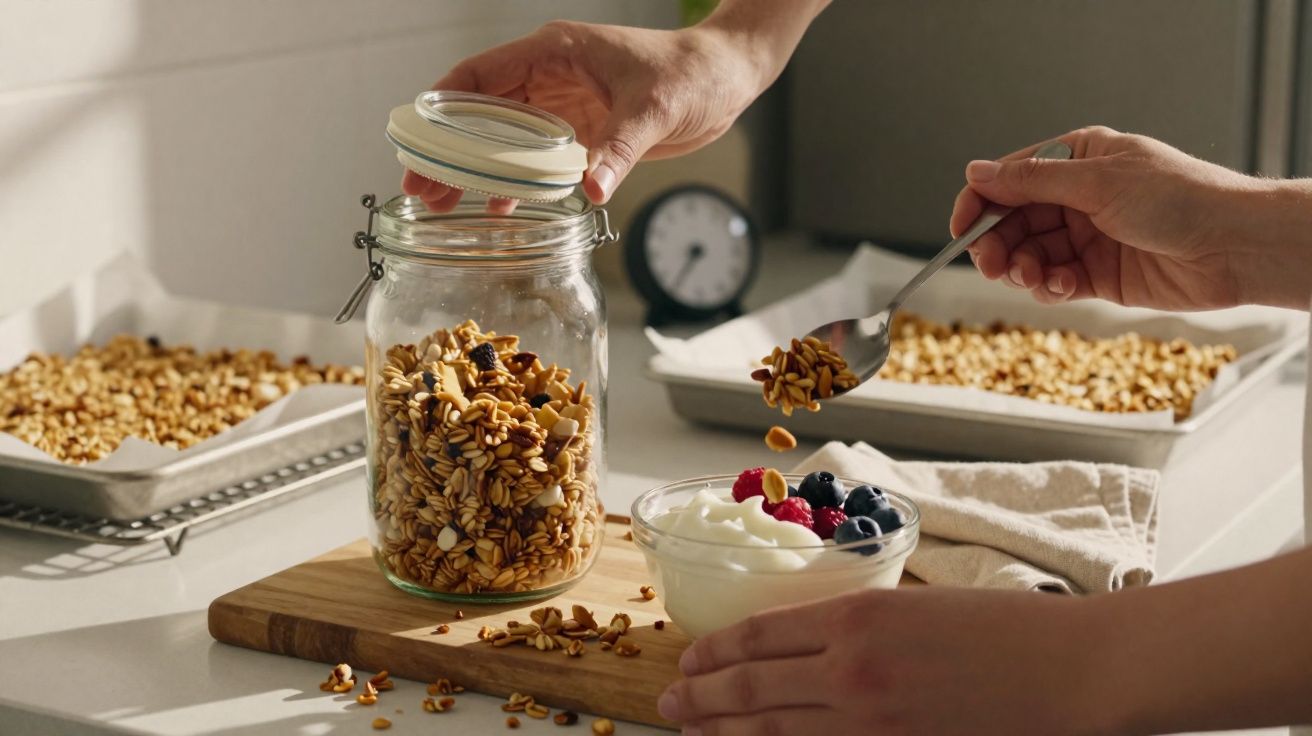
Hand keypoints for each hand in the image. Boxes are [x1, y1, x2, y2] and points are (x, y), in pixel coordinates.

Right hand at [405, 0, 829, 211]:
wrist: (726, 79)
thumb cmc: (692, 75)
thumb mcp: (654, 110)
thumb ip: (620, 150)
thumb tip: (591, 188)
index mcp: (554, 52)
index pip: (479, 75)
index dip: (442, 107)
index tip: (416, 141)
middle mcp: (549, 75)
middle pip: (480, 112)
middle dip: (448, 150)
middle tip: (421, 189)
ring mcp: (562, 104)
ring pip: (502, 137)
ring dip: (475, 169)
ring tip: (444, 205)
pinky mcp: (581, 129)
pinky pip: (535, 156)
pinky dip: (515, 181)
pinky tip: (499, 209)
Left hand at [658, 587, 1117, 735]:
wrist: (1075, 670)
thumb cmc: (1006, 629)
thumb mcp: (917, 606)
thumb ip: (856, 628)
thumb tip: (807, 650)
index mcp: (855, 618)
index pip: (758, 635)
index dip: (715, 650)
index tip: (689, 659)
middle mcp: (850, 672)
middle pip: (750, 688)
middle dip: (700, 697)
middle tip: (668, 702)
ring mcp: (869, 723)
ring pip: (772, 732)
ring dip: (724, 732)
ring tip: (691, 730)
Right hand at [950, 125, 1292, 310]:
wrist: (1233, 247)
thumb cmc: (1180, 198)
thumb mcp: (1097, 181)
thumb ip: (1030, 182)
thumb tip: (976, 172)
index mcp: (1077, 160)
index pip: (1009, 179)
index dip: (979, 204)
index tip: (961, 230)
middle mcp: (1078, 197)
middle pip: (1012, 222)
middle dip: (998, 245)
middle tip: (993, 265)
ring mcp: (1087, 236)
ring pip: (1029, 255)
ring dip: (1023, 269)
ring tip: (1033, 277)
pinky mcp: (1098, 274)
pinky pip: (1054, 282)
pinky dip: (1049, 287)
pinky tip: (1062, 286)